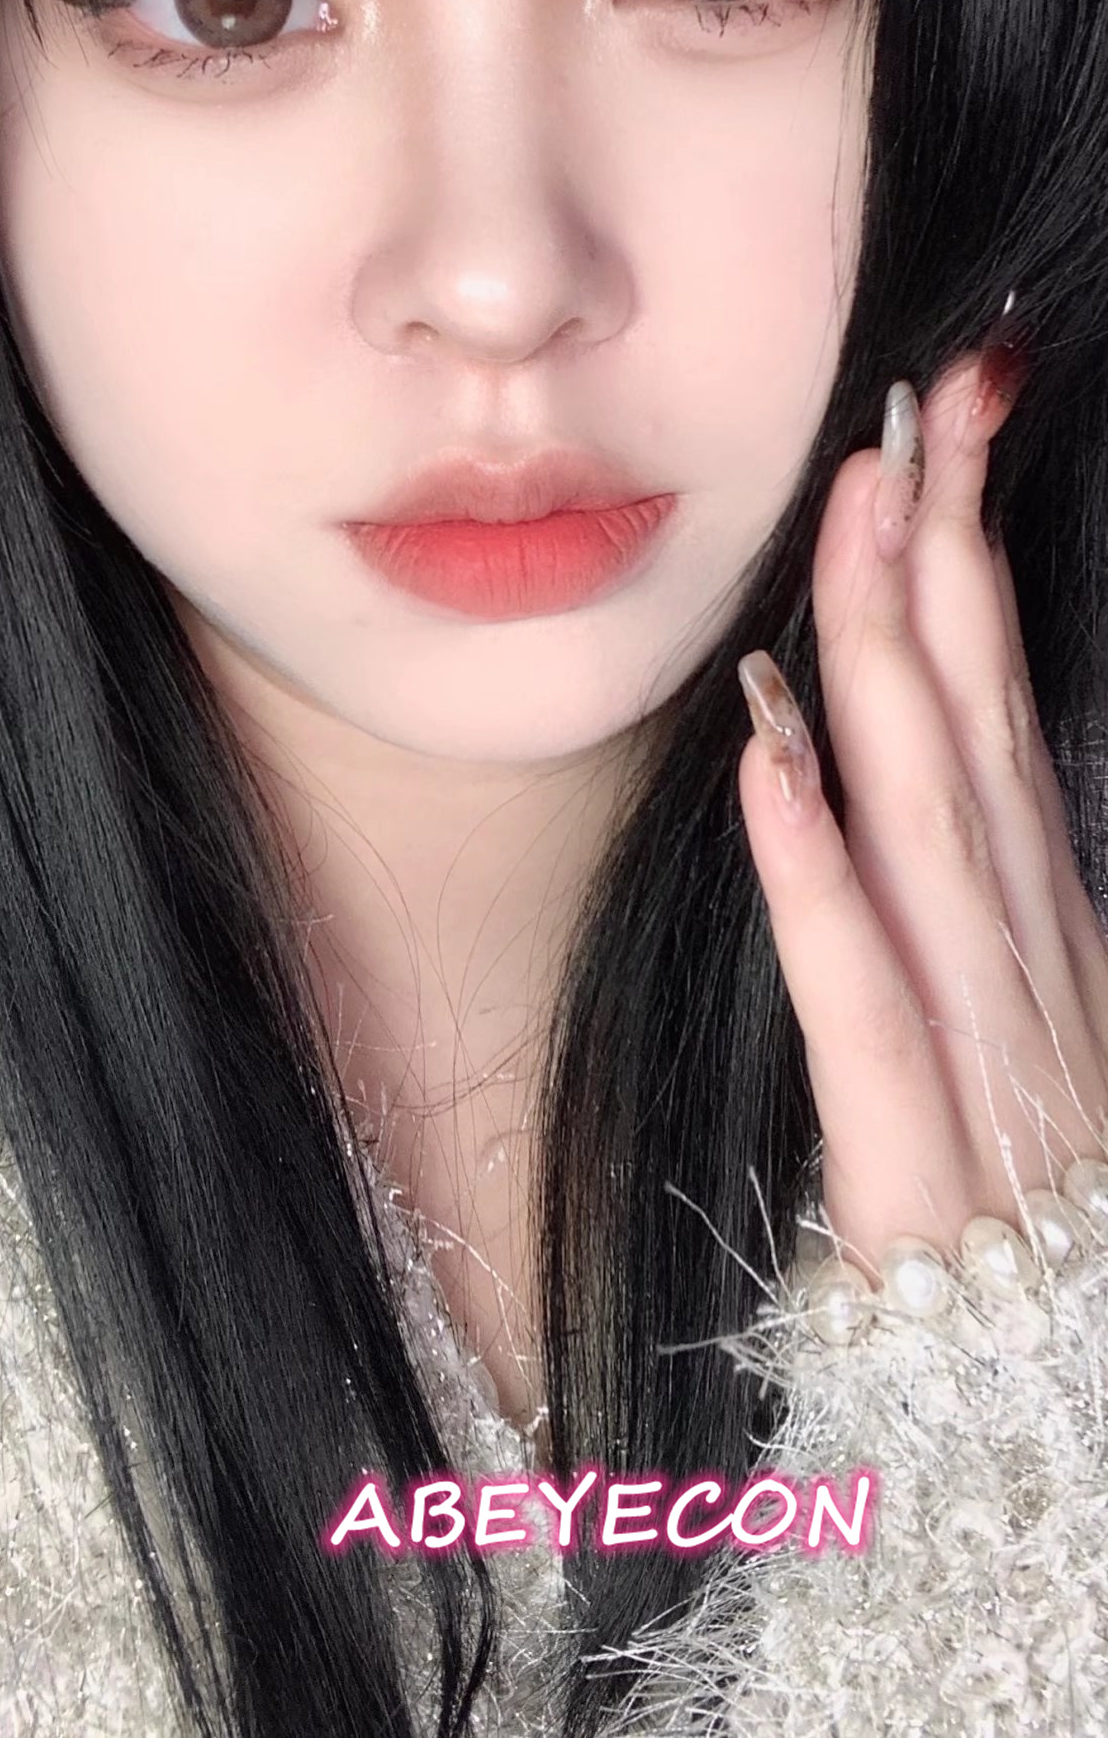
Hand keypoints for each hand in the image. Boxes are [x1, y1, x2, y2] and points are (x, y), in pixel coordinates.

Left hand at [735, 351, 1107, 1281]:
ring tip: (854, 517)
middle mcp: (1025, 960)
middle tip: (908, 398)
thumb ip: (966, 900)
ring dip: (887, 659)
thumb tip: (878, 750)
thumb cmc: (1027, 1212)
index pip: (993, 706)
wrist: (1059, 1428)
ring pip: (929, 821)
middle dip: (940, 552)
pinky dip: (815, 870)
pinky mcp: (910, 1156)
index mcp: (1039, 926)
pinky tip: (768, 759)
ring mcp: (985, 1052)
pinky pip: (858, 994)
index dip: (967, 561)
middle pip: (969, 725)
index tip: (939, 425)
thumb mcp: (1021, 1030)